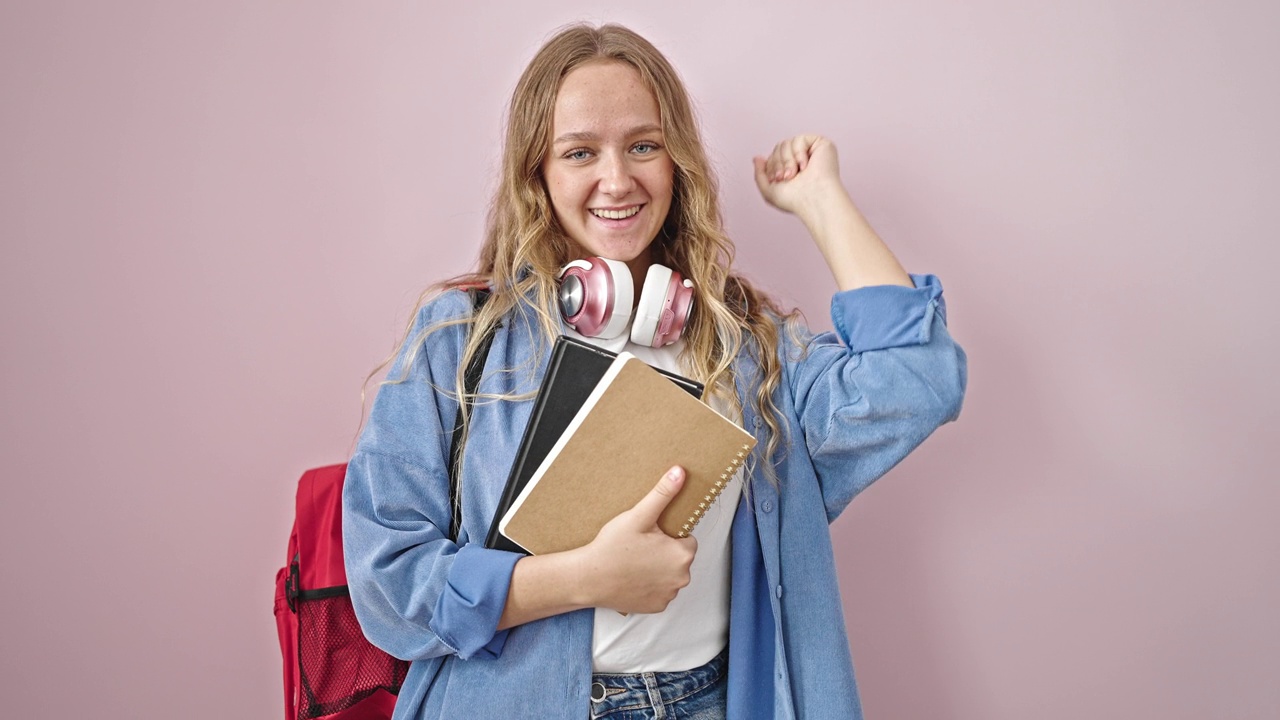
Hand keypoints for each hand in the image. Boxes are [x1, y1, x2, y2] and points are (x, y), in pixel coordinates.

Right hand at [576, 466, 697, 613]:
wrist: (588, 579)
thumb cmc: (612, 548)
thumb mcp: (638, 517)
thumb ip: (662, 494)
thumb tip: (679, 472)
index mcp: (682, 554)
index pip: (687, 539)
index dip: (669, 535)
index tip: (650, 535)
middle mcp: (682, 578)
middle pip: (679, 557)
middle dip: (664, 552)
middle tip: (640, 547)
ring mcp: (670, 595)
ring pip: (670, 575)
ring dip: (659, 569)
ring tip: (634, 562)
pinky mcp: (657, 607)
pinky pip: (660, 591)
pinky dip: (651, 586)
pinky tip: (633, 578)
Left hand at [753, 134, 847, 220]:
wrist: (812, 199)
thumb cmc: (795, 200)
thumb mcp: (769, 190)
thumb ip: (759, 174)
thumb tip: (756, 158)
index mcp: (792, 168)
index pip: (774, 156)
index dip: (771, 166)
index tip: (776, 179)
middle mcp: (802, 159)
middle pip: (779, 147)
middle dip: (778, 163)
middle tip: (786, 178)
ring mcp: (812, 151)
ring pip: (786, 143)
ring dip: (788, 161)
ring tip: (795, 174)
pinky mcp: (821, 144)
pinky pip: (799, 139)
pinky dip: (799, 154)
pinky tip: (805, 166)